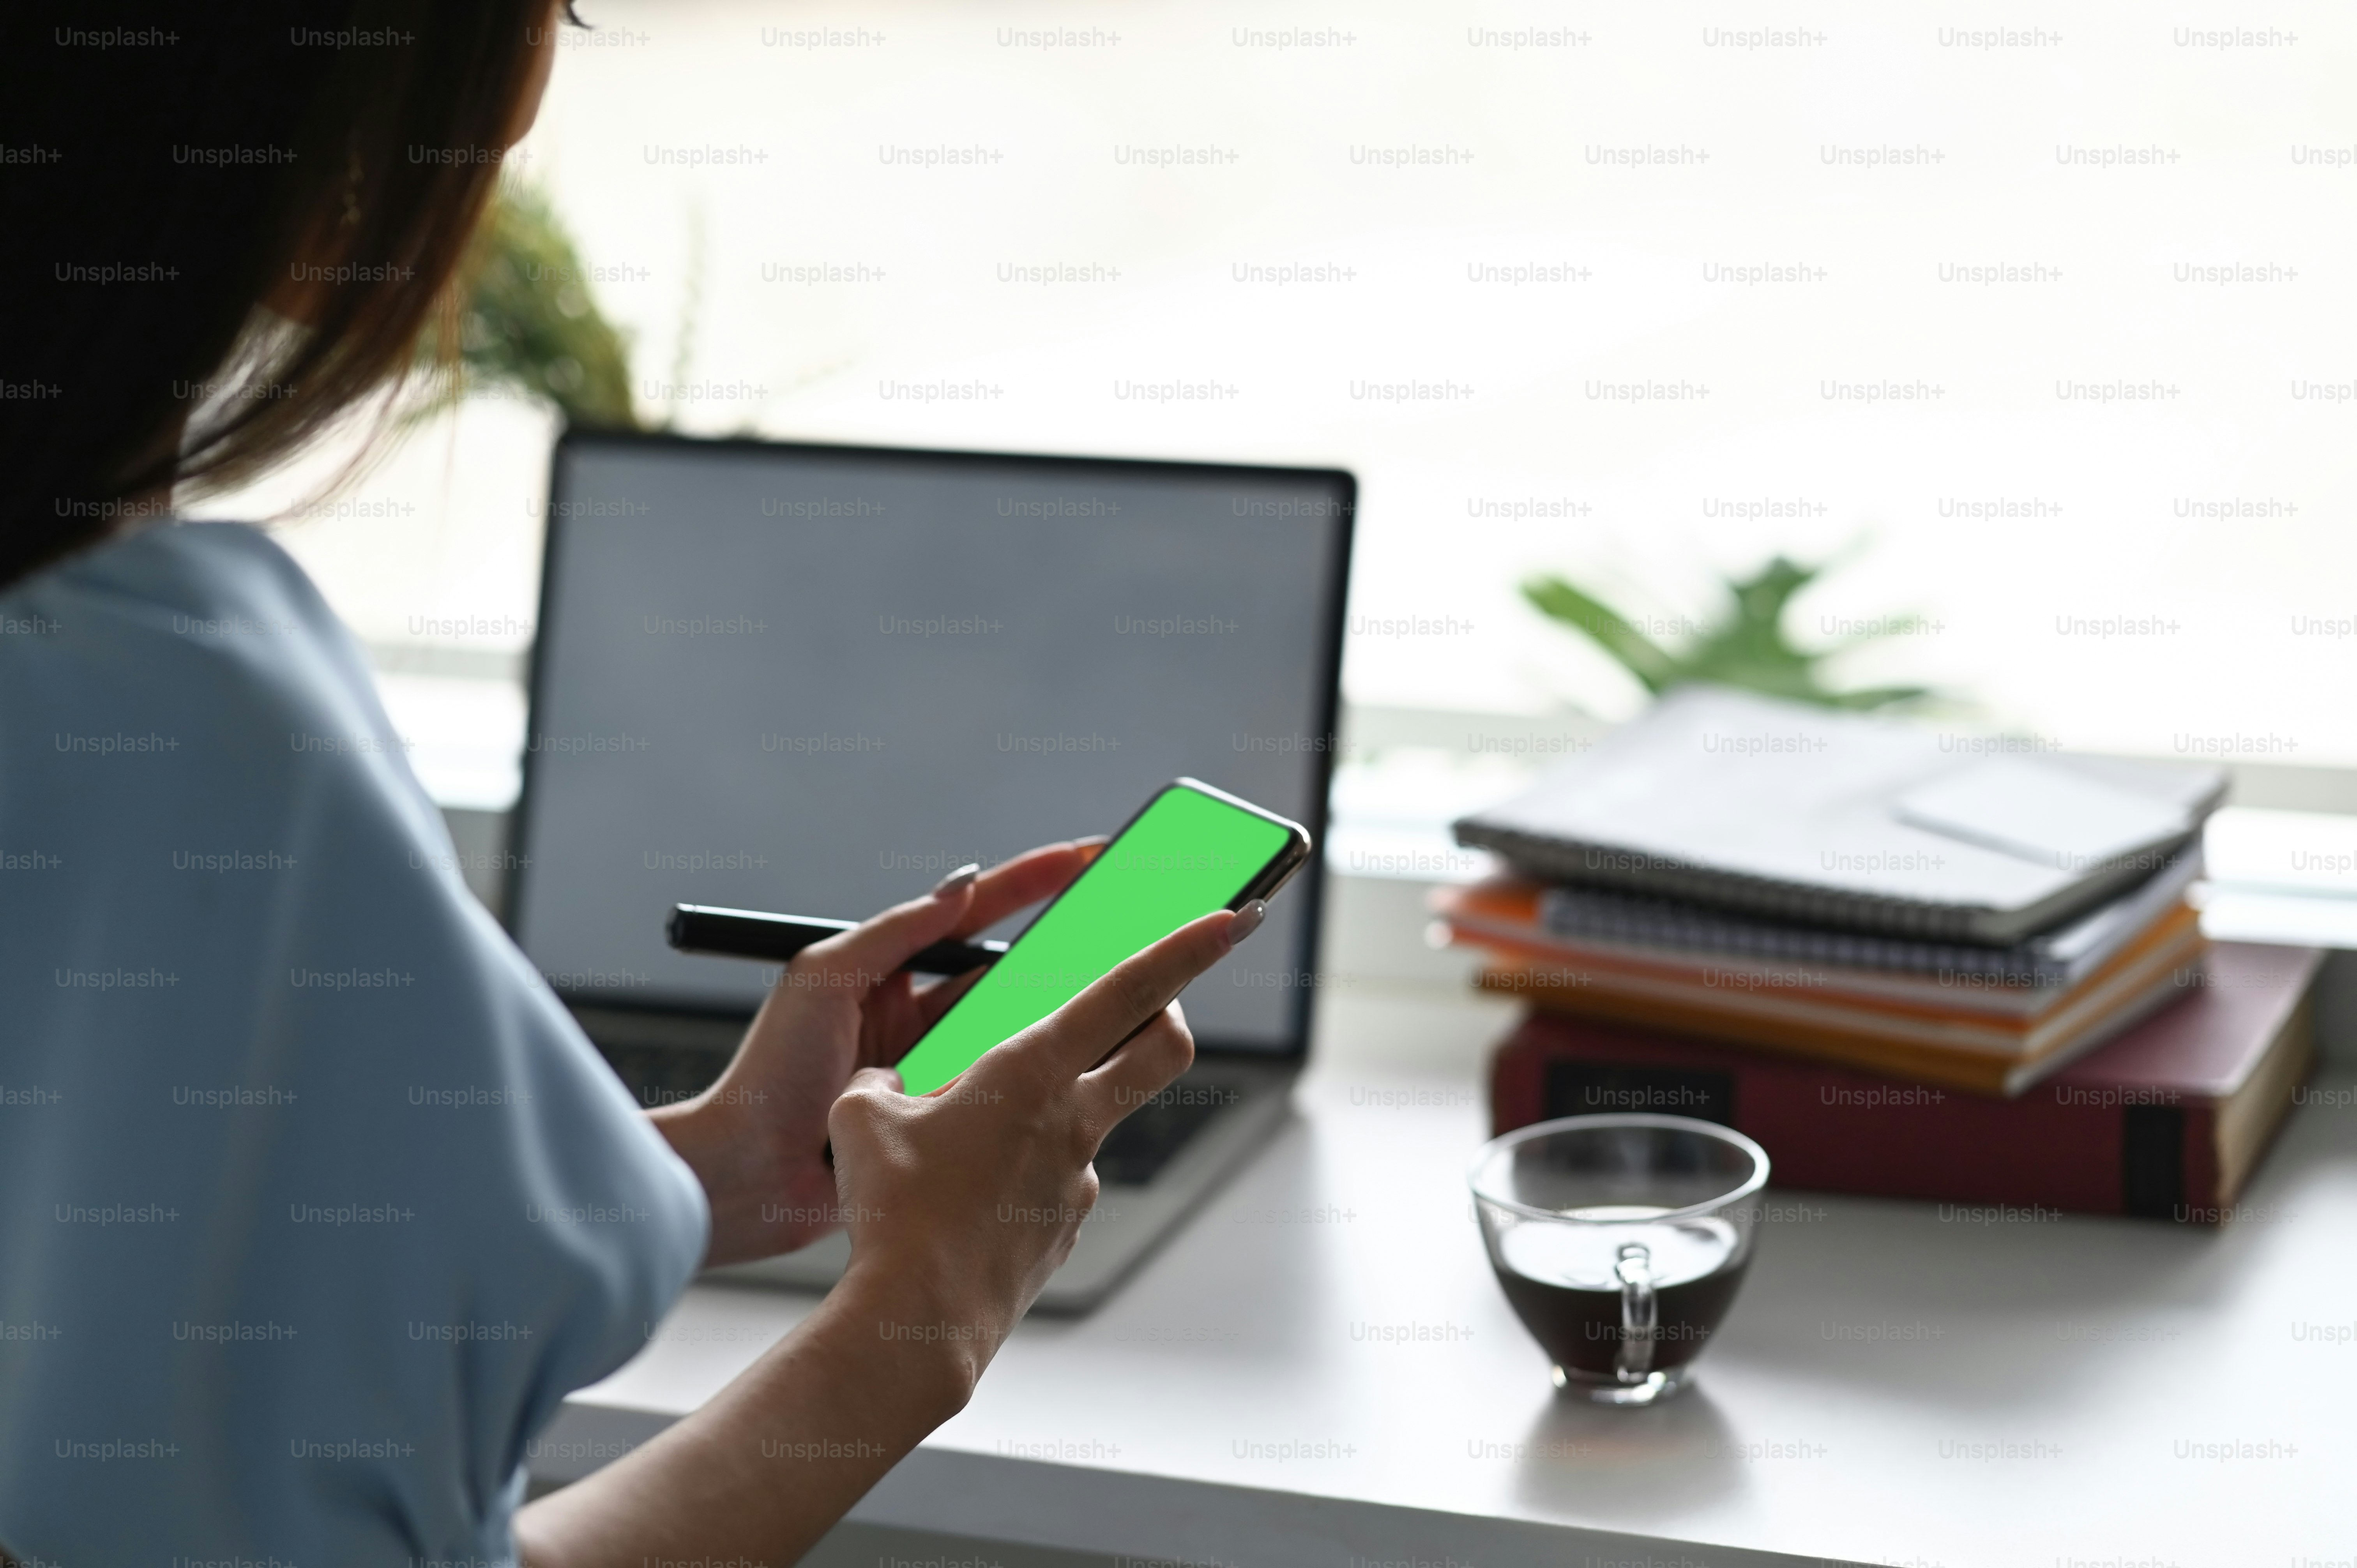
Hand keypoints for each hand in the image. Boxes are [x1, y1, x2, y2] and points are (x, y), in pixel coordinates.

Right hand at [518, 898, 1259, 1567]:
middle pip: (1162, 1048)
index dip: (1186, 946)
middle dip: (1168, 1013)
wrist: (917, 1323)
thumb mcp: (863, 1117)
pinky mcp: (1064, 1229)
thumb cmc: (893, 1212)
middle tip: (1145, 1004)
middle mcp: (1073, 1120)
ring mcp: (1076, 1179)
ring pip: (1090, 1120)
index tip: (1230, 916)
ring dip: (1048, 1114)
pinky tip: (965, 1202)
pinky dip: (1020, 1176)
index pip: (1130, 988)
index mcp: (1031, 1072)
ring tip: (965, 1146)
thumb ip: (886, 1082)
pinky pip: (1052, 1182)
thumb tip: (889, 1086)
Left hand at [648, 840, 1102, 1265]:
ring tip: (1113, 980)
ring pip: (1010, 1025)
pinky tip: (1071, 1059)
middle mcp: (912, 1013)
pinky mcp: (938, 1116)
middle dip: (1062, 940)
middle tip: (1123, 918)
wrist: (742, 1176)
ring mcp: (928, 1065)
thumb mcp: (823, 977)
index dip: (1032, 880)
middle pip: (1004, 965)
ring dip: (1054, 1005)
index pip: (972, 911)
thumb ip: (895, 930)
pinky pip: (998, 1086)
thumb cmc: (766, 1075)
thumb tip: (961, 884)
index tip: (1088, 857)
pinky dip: (1032, 1073)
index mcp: (884, 970)